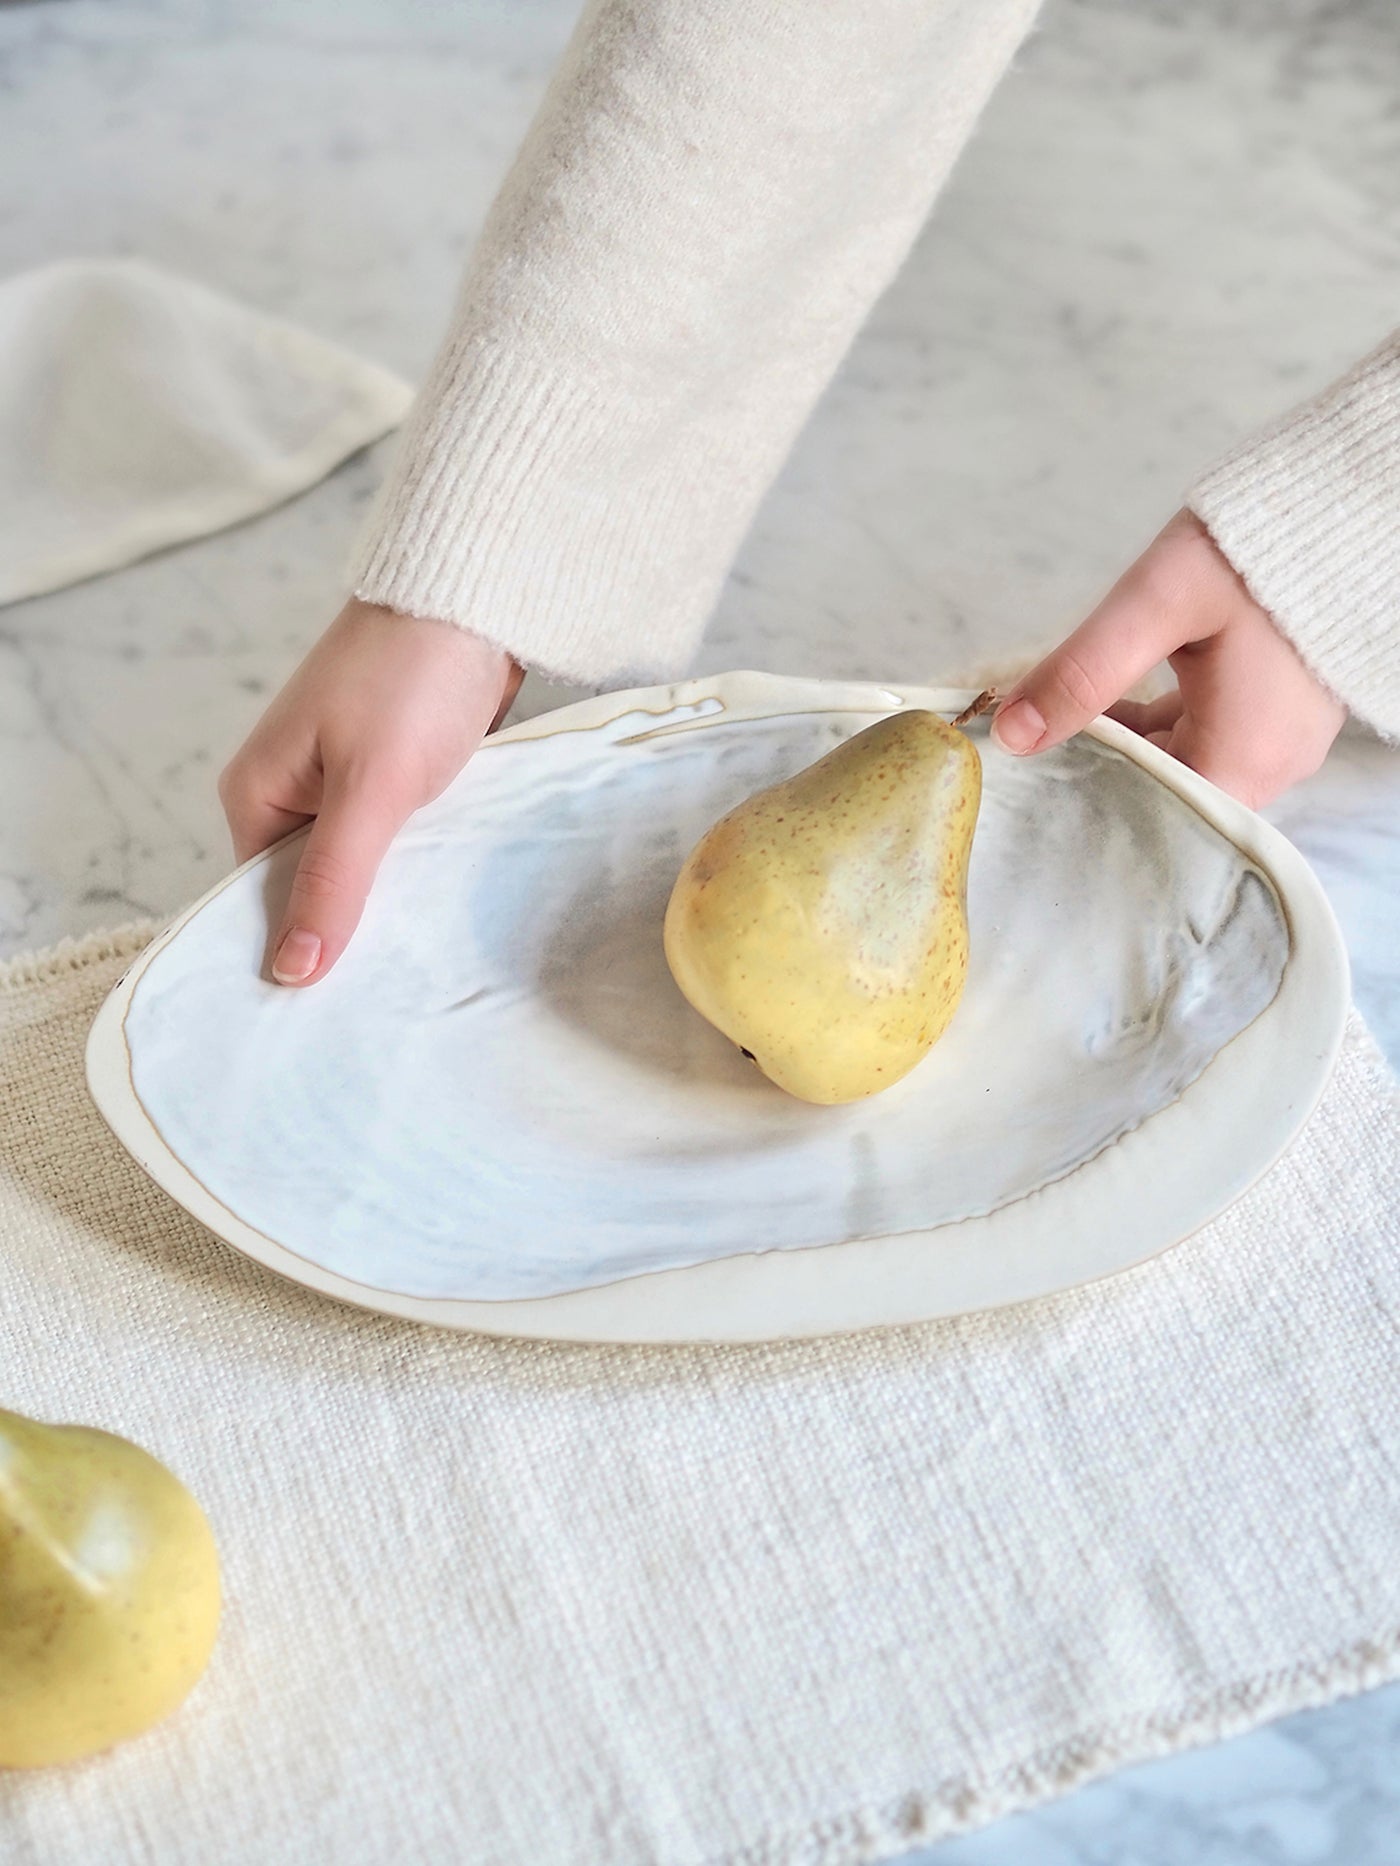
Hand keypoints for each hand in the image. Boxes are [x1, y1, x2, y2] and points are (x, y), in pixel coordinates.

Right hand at [219, 598, 523, 985]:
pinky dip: (418, 864)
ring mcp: (345, 781)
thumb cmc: (412, 680)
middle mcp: (292, 791)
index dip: (294, 952)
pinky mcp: (395, 773)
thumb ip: (333, 880)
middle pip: (311, 888)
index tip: (325, 1017)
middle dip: (347, 931)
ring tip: (420, 960)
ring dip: (390, 898)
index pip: (260, 901)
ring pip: (362, 866)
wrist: (474, 598)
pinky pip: (398, 839)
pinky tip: (443, 899)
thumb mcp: (370, 790)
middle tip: (386, 1000)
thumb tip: (291, 971)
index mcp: (258, 794)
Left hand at [990, 509, 1345, 808]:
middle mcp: (1267, 767)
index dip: (1081, 801)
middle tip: (1025, 743)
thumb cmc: (1259, 550)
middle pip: (1159, 796)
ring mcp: (1272, 740)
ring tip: (1054, 715)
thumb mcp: (1157, 604)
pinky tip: (1105, 700)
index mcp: (1245, 761)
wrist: (1343, 504)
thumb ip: (1083, 670)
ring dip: (1116, 744)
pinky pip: (1197, 738)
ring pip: (1173, 766)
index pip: (1146, 818)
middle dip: (1092, 769)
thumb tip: (1010, 735)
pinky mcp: (1268, 711)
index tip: (1024, 779)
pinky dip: (1150, 725)